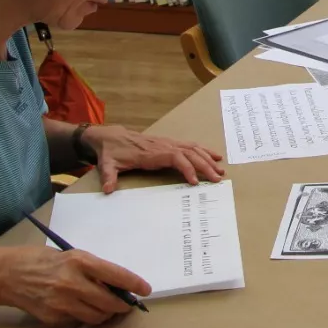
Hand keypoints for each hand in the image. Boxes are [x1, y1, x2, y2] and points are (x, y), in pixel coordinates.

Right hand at [0, 245, 151, 326]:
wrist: (8, 274)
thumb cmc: (42, 260)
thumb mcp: (71, 256)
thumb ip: (93, 270)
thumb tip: (117, 285)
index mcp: (79, 262)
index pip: (116, 275)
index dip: (134, 284)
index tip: (145, 290)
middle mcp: (72, 283)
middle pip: (109, 303)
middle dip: (123, 305)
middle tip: (127, 304)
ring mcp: (62, 303)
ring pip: (97, 317)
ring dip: (106, 314)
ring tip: (105, 306)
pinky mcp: (53, 318)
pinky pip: (77, 320)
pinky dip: (84, 316)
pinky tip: (77, 306)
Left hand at [83, 125, 224, 192]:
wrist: (110, 137)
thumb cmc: (111, 152)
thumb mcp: (106, 165)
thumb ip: (109, 177)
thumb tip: (108, 190)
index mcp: (151, 152)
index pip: (175, 158)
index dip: (187, 168)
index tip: (195, 182)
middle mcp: (164, 145)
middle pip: (189, 153)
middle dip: (204, 166)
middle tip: (217, 179)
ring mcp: (168, 143)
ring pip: (193, 148)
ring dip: (207, 158)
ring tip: (220, 170)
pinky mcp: (169, 143)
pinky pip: (190, 146)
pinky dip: (204, 151)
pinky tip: (214, 157)